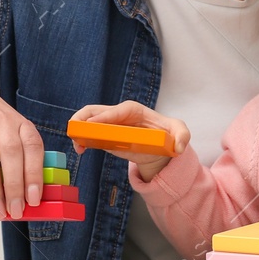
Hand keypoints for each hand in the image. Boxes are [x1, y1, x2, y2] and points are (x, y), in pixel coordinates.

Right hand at [0, 84, 43, 218]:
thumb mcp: (12, 130)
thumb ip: (21, 155)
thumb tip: (26, 195)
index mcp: (20, 124)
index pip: (33, 147)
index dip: (35, 174)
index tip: (34, 199)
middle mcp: (1, 122)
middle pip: (12, 154)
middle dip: (15, 186)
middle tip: (15, 210)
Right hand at [68, 101, 188, 182]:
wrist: (160, 147)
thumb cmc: (169, 133)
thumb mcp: (180, 132)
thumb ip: (182, 136)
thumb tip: (179, 147)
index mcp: (133, 110)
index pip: (116, 111)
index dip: (104, 117)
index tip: (93, 126)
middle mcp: (118, 115)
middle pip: (95, 111)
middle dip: (83, 119)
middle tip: (76, 132)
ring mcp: (109, 125)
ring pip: (88, 121)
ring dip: (79, 130)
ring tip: (77, 144)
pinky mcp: (106, 136)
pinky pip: (89, 135)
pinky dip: (82, 140)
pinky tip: (80, 149)